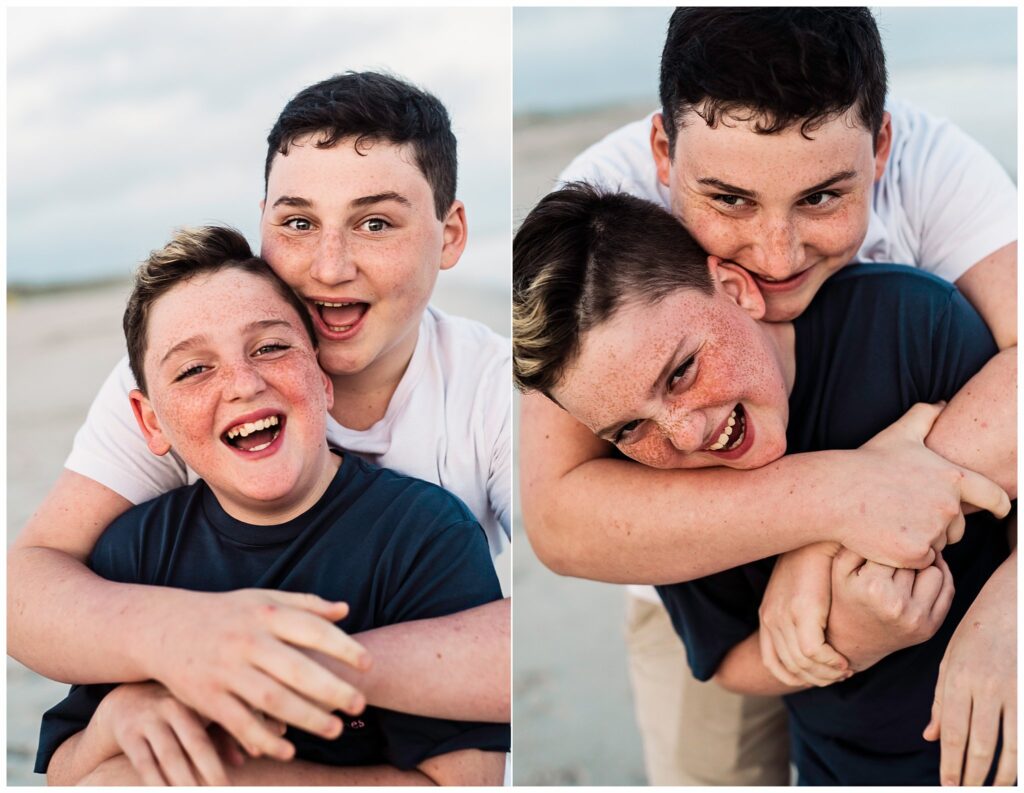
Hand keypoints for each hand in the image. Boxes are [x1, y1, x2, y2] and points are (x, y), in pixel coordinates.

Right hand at [97, 681, 260, 785]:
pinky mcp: (128, 734)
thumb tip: (243, 761)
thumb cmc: (174, 713)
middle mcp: (174, 706)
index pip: (224, 721)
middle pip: (198, 743)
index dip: (241, 739)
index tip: (259, 756)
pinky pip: (145, 763)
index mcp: (198, 698)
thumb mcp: (196, 716)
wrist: (125, 701)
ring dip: (186, 782)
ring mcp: (149, 719)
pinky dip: (157, 783)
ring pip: (171, 756)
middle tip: (226, 790)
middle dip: (213, 771)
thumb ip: (221, 735)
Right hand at [145, 589, 370, 760]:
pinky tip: (289, 750)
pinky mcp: (207, 697)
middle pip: (295, 670)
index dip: (343, 647)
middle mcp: (247, 641)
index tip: (368, 664)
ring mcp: (226, 670)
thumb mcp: (263, 599)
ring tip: (335, 730)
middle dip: (330, 690)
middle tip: (359, 705)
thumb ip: (305, 605)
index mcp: (266, 615)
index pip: (312, 630)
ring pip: (271, 700)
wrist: (166, 627)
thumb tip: (345, 610)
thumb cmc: (228, 613)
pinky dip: (264, 739)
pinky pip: (239, 723)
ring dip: (305, 718)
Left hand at [759, 542, 850, 686]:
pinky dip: (831, 662)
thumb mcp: (803, 590)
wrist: (819, 534)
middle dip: (818, 678)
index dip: (798, 677)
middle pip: (790, 668)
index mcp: (767, 614)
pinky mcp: (802, 609)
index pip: (772, 663)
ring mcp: (783, 615)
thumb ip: (805, 614)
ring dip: (827, 673)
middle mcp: (770, 618)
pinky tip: (845, 660)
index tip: (823, 675)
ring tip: (846, 669)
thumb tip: (822, 639)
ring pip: (803, 664)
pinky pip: (814, 651)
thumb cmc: (816, 562)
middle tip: (841, 674)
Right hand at [826, 548, 953, 671]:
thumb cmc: (843, 597)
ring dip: (924, 565)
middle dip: (906, 553)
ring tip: (907, 566)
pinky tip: (923, 574)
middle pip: (917, 559)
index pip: (895, 548)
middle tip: (895, 554)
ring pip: (936, 572)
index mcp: (873, 588)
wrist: (850, 642)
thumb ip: (860, 544)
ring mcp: (917, 619)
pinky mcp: (930, 628)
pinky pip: (947, 591)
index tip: (883, 543)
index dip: (888, 542)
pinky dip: (939, 578)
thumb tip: (892, 525)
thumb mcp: (839, 568)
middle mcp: (898, 605)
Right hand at [839, 403, 1009, 568]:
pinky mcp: (914, 552)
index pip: (991, 496)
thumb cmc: (866, 463)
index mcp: (951, 478)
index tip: (1001, 512)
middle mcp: (947, 506)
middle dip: (939, 525)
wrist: (836, 493)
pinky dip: (906, 555)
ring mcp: (932, 530)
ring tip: (891, 522)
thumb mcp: (898, 433)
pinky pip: (920, 561)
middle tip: (906, 514)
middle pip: (957, 527)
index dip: (1000, 506)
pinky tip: (885, 537)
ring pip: (937, 544)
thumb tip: (941, 404)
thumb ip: (925, 415)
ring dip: (921, 539)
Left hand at [923, 553, 1015, 785]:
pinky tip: (1016, 770)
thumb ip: (939, 699)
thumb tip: (929, 736)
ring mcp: (1012, 688)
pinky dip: (1022, 755)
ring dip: (1000, 773)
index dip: (949, 762)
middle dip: (971, 773)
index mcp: (957, 677)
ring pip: (1007, 743)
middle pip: (976, 741)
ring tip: (993, 789)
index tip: (947, 785)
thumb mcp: (950, 657)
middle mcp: (983, 685)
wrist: (1013, 599)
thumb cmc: (978, 629)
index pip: (950, 730)